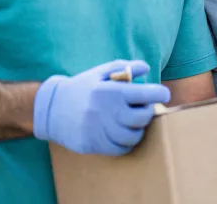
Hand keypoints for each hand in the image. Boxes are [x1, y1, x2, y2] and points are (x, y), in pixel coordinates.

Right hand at [33, 60, 170, 155]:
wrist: (52, 108)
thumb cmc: (81, 88)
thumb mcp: (100, 72)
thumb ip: (124, 67)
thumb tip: (146, 68)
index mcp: (112, 91)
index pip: (146, 94)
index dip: (160, 94)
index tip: (164, 94)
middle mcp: (108, 112)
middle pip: (143, 117)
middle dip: (147, 111)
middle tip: (144, 107)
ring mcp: (101, 130)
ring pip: (133, 135)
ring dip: (138, 129)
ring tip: (133, 121)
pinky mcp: (95, 145)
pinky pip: (121, 149)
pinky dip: (127, 142)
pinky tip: (123, 133)